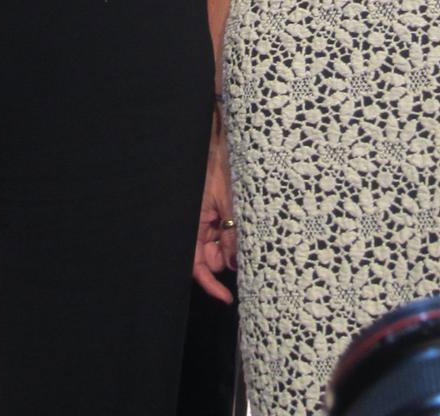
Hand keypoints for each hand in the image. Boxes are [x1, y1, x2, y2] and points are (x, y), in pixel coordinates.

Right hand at [193, 120, 236, 302]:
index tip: (226, 298)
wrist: (224, 142)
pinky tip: (245, 222)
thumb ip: (231, 234)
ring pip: (221, 246)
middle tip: (245, 252)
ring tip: (246, 226)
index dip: (209, 284)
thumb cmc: (221, 167)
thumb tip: (233, 265)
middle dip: (226, 260)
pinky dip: (236, 233)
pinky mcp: (219, 211)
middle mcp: (199, 224)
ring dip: (234, 245)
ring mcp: (209, 218)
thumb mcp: (229, 202)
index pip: (196, 264)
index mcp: (194, 223)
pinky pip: (226, 231)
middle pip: (210, 258)